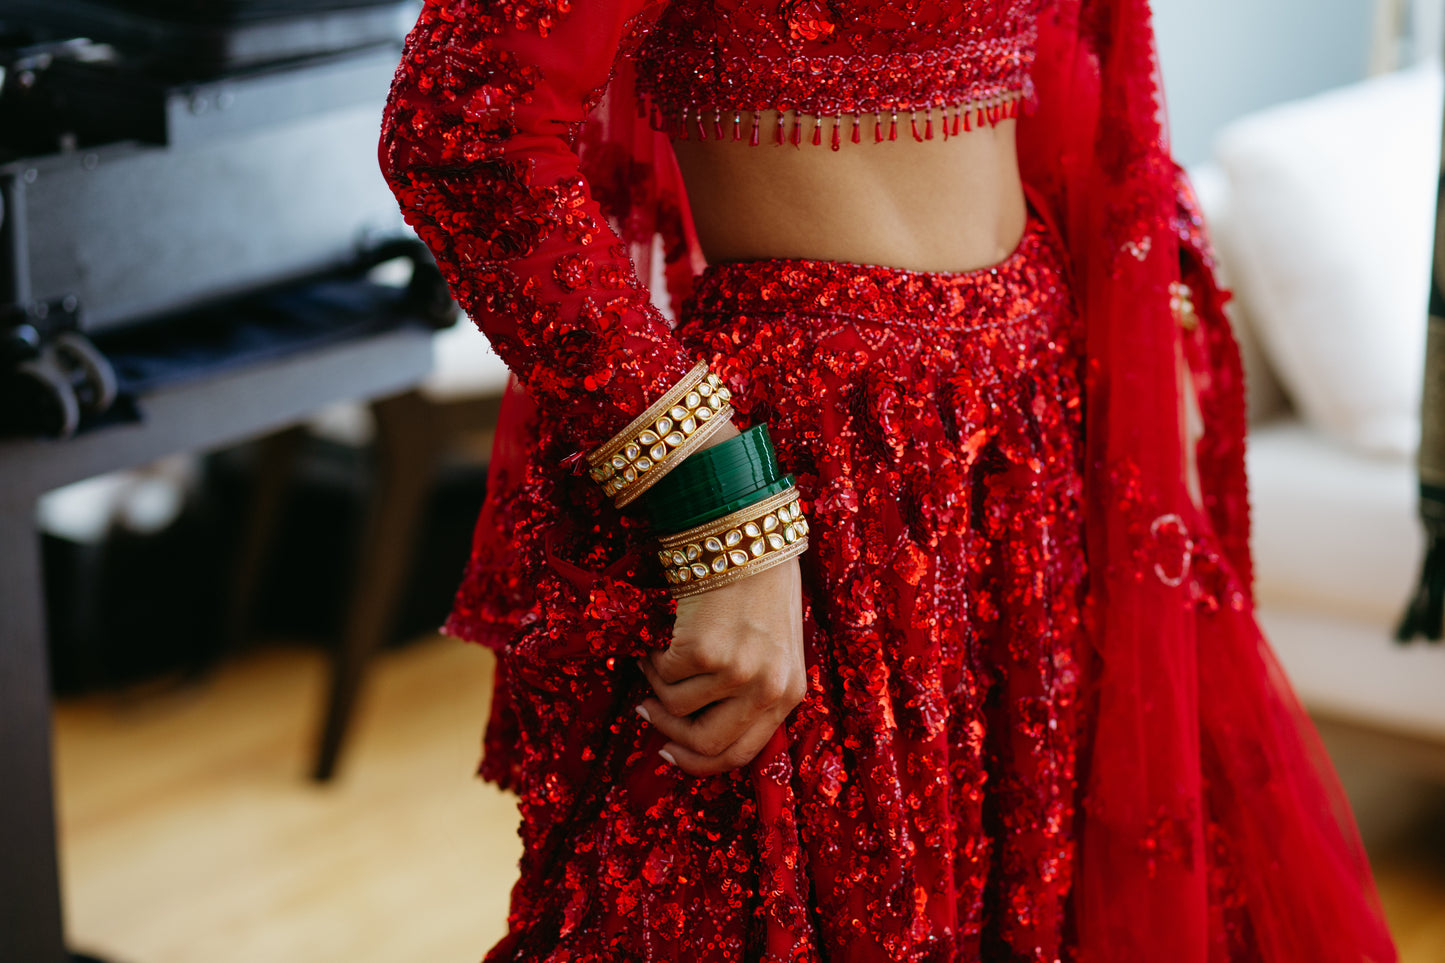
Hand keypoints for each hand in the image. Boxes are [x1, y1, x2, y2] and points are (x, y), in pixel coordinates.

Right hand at [636, 555, 804, 775]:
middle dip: (668, 732)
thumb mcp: (771, 651)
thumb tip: (693, 733)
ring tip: (662, 652)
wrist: (747, 541)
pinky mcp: (704, 651)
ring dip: (657, 682)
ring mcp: (737, 671)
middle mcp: (767, 688)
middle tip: (647, 710)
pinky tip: (662, 634)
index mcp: (789, 693)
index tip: (669, 752)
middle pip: (705, 744)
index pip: (741, 754)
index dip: (698, 762)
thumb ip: (749, 694)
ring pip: (675, 705)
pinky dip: (653, 656)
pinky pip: (661, 673)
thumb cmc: (757, 592)